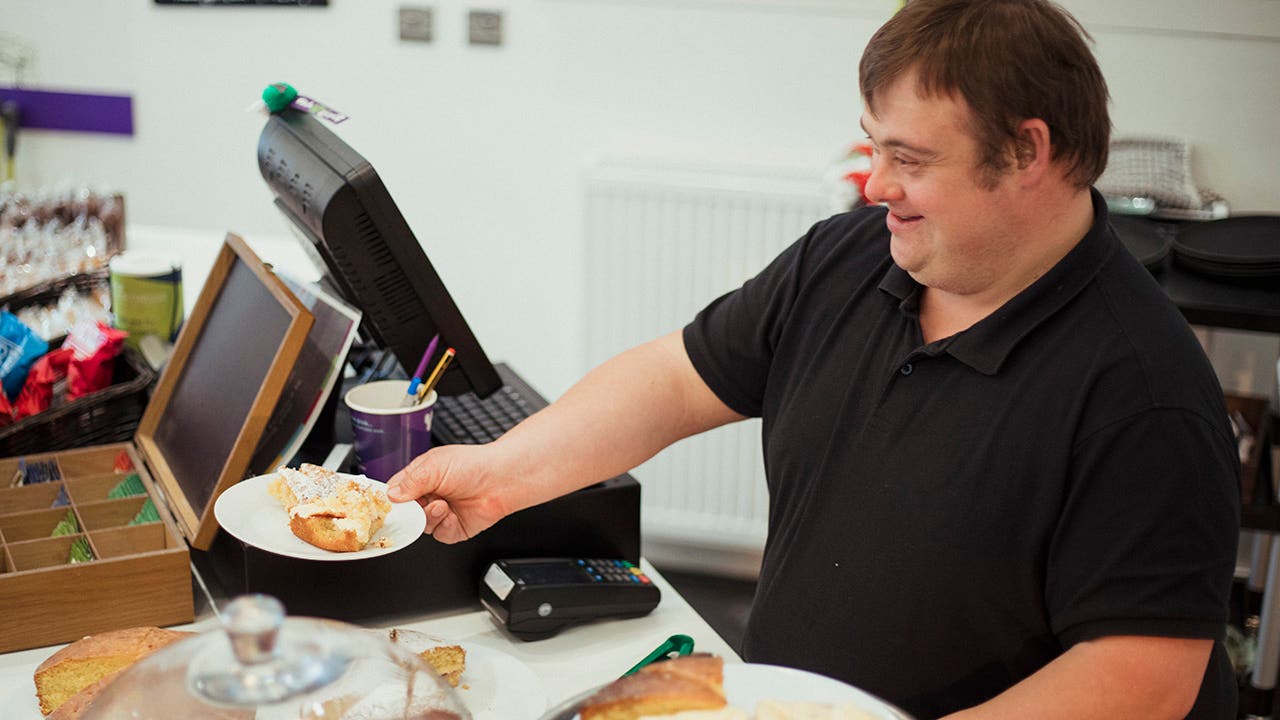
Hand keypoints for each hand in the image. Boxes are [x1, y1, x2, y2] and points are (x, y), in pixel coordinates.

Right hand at [385, 444, 511, 543]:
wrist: (501, 479)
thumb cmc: (473, 465)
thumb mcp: (433, 466)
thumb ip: (409, 482)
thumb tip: (391, 495)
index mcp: (421, 477)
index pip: (395, 492)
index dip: (390, 500)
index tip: (388, 505)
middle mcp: (429, 495)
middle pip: (405, 513)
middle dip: (410, 512)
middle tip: (416, 506)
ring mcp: (441, 512)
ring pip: (420, 526)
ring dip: (429, 517)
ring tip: (442, 504)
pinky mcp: (454, 528)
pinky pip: (439, 534)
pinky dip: (444, 526)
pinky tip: (451, 514)